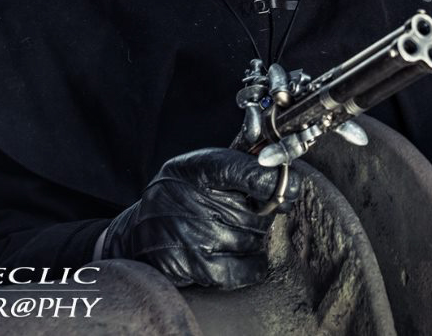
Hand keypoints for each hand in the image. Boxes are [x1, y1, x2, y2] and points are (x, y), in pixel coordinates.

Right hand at [100, 148, 297, 289]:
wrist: (140, 232)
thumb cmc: (179, 194)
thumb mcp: (201, 166)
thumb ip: (239, 163)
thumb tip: (284, 163)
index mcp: (201, 168)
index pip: (255, 173)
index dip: (282, 181)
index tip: (291, 187)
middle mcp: (197, 199)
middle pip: (262, 211)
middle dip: (263, 213)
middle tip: (244, 211)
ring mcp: (197, 235)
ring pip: (257, 239)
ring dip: (253, 238)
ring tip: (229, 229)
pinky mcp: (197, 266)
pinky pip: (248, 269)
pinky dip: (253, 264)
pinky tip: (241, 254)